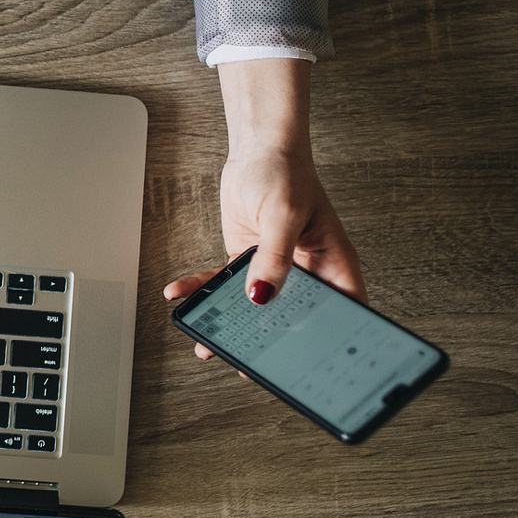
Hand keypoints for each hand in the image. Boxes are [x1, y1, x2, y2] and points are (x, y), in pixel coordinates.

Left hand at [164, 58, 364, 360]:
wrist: (258, 150)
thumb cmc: (286, 174)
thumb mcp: (283, 216)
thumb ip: (273, 258)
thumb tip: (259, 297)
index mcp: (332, 266)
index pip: (339, 313)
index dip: (325, 342)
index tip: (304, 367)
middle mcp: (305, 273)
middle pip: (289, 318)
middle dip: (265, 342)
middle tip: (242, 364)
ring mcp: (273, 268)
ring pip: (250, 306)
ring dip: (226, 324)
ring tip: (203, 345)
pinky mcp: (245, 260)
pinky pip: (222, 283)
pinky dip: (200, 290)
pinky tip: (178, 296)